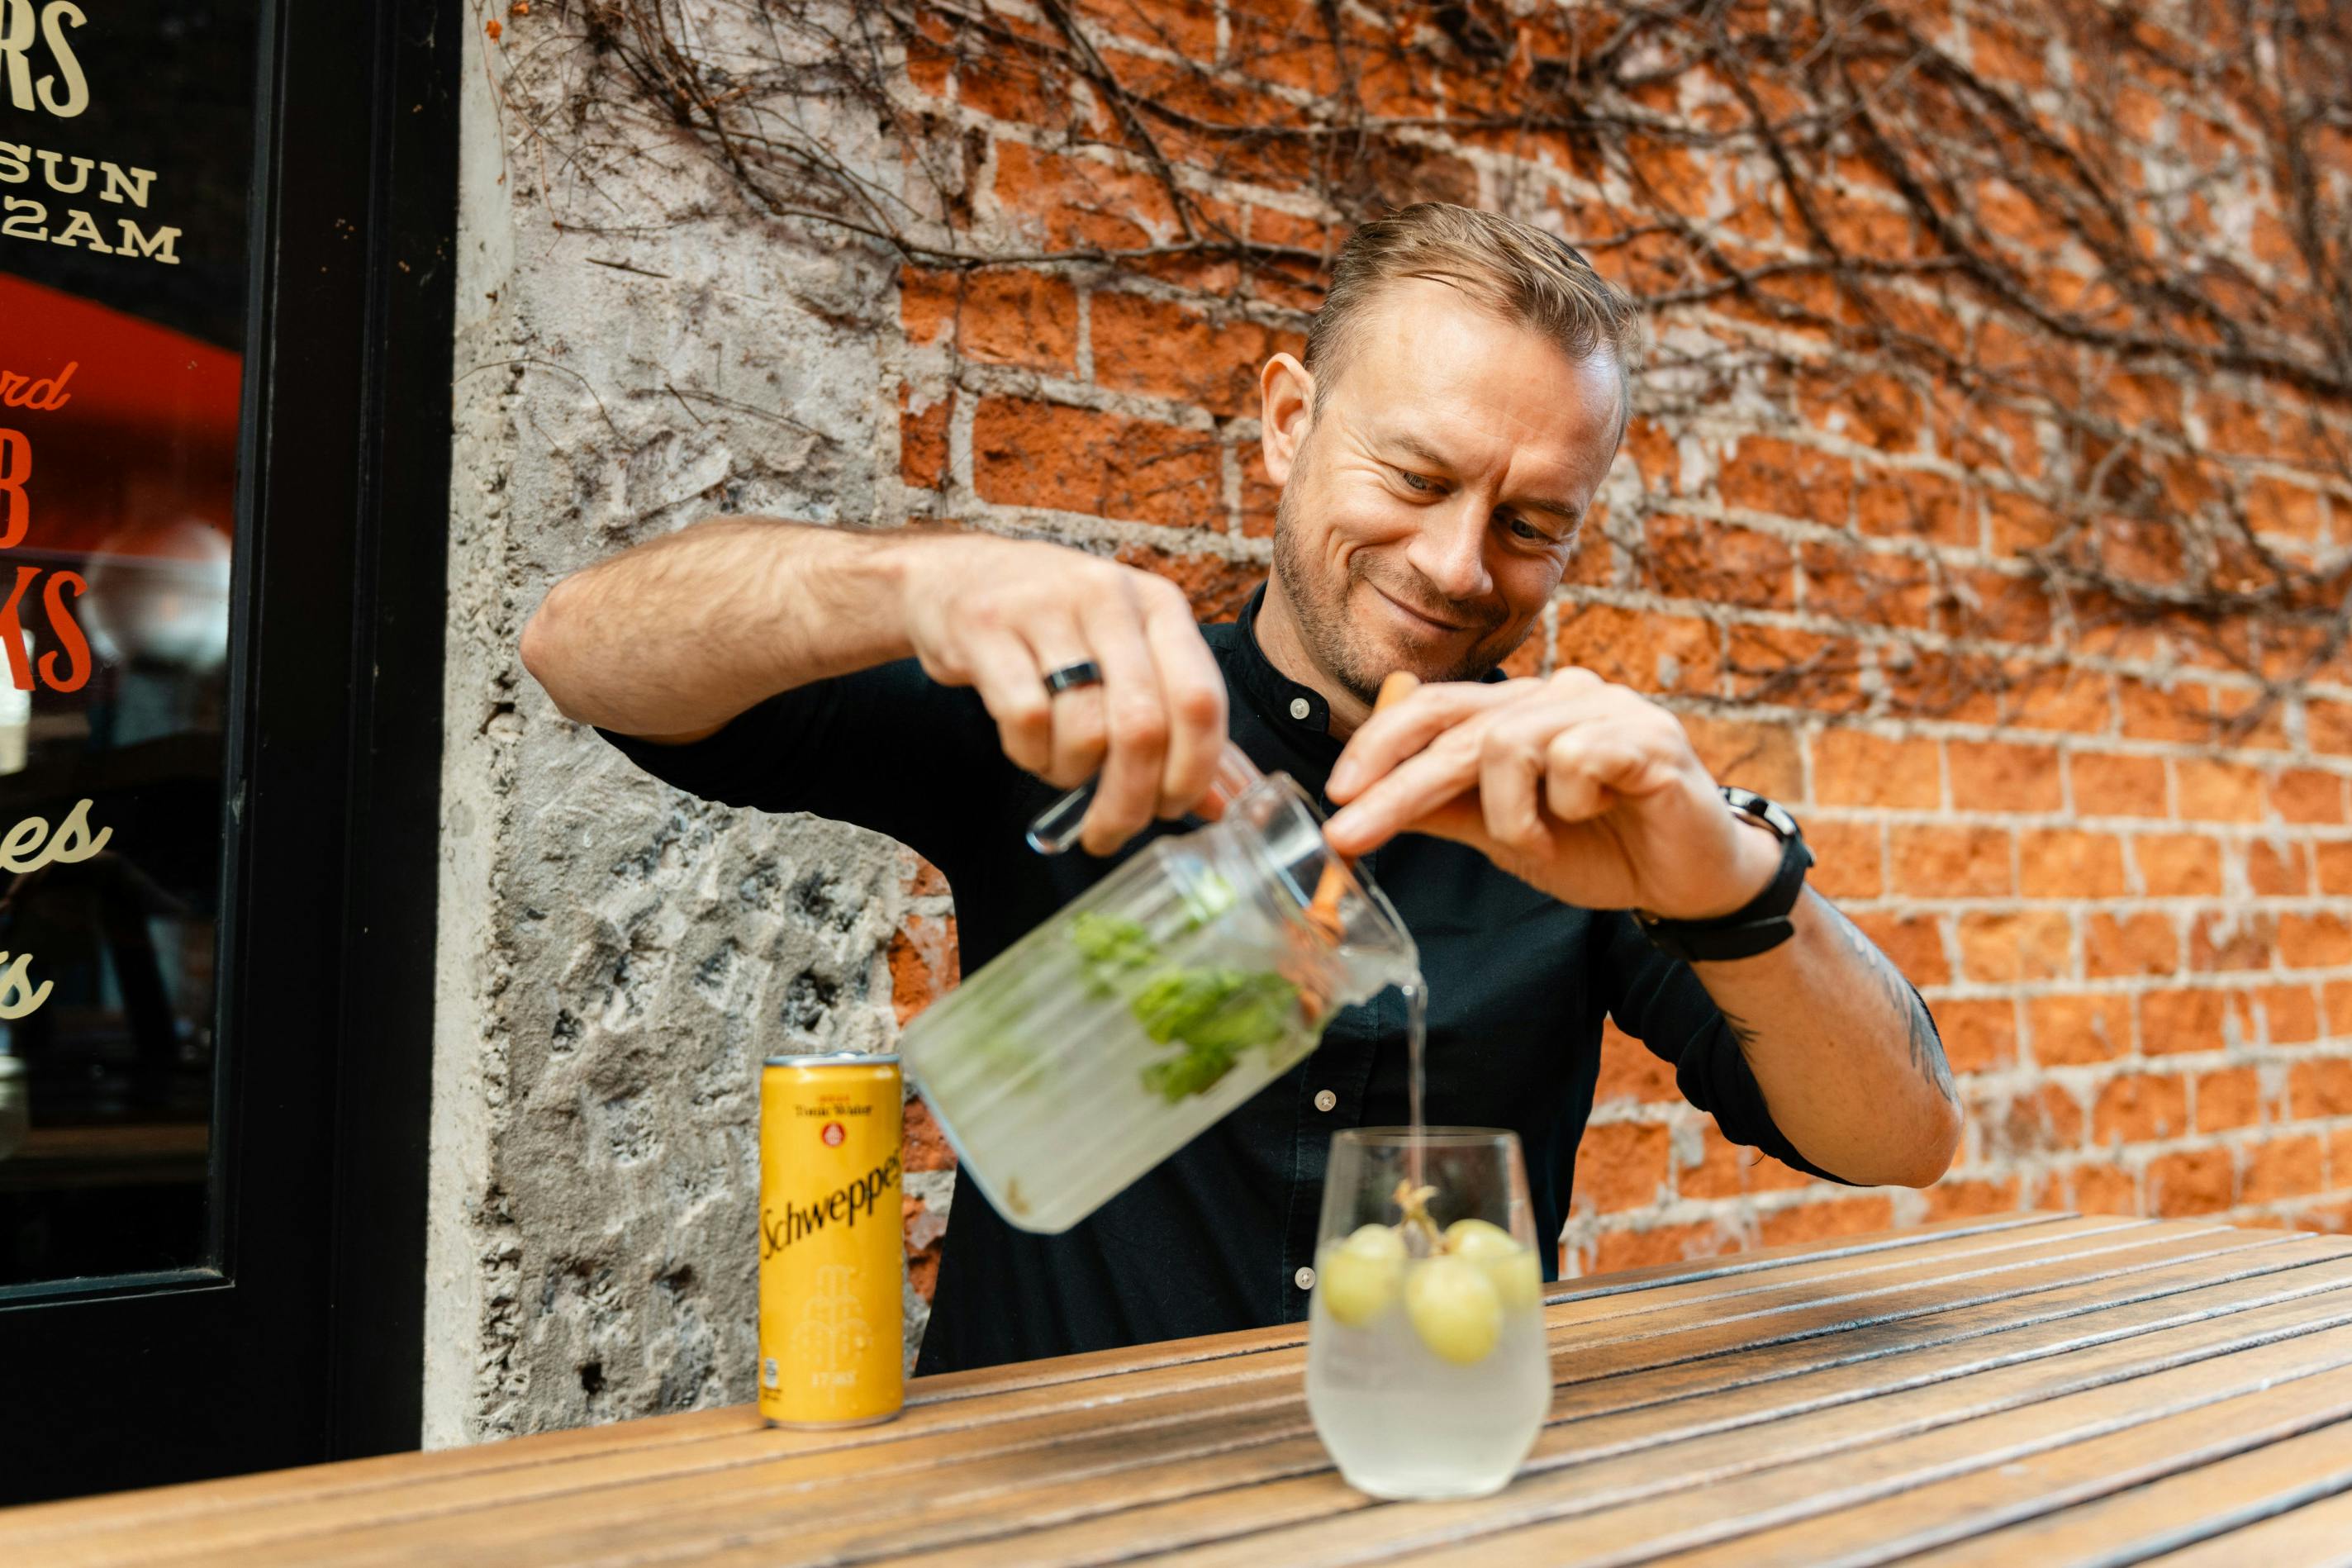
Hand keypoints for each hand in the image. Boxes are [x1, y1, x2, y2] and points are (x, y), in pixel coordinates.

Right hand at [898, 536, 1227, 854]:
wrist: (956, 575)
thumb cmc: (1056, 627)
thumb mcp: (1127, 654)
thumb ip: (1177, 726)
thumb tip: (1221, 805)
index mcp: (1159, 605)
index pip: (1200, 701)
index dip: (1193, 773)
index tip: (1171, 811)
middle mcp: (1110, 598)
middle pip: (1143, 727)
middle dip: (1129, 799)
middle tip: (1109, 830)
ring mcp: (1046, 607)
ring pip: (1084, 730)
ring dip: (1071, 774)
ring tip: (1059, 767)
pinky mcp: (988, 626)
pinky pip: (1026, 719)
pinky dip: (1029, 755)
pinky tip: (1028, 747)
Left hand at [1320, 669, 1780, 917]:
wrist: (1690, 880)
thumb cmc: (1599, 846)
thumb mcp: (1504, 834)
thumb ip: (1443, 807)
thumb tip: (1361, 793)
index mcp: (1518, 710)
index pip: (1432, 709)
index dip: (1379, 745)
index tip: (1336, 795)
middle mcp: (1556, 694)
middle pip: (1457, 732)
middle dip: (1397, 789)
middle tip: (1349, 835)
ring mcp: (1604, 706)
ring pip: (1510, 744)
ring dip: (1511, 815)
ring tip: (1539, 843)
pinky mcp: (1647, 734)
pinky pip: (1575, 759)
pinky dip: (1570, 802)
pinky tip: (1598, 813)